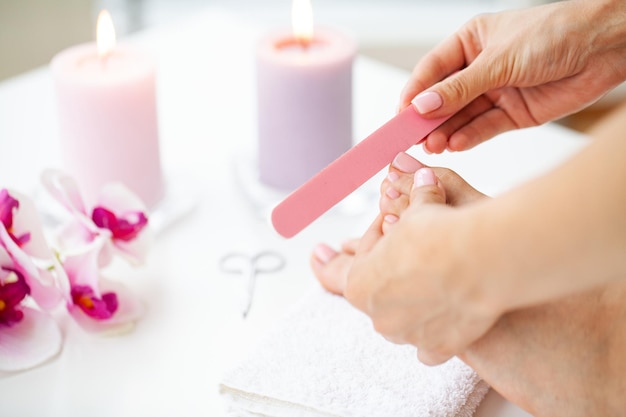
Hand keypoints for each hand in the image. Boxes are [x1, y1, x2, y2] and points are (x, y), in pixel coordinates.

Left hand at [325, 153, 498, 364]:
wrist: (482, 260)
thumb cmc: (440, 233)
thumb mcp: (417, 209)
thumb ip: (408, 198)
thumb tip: (412, 174)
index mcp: (359, 282)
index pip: (347, 263)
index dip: (351, 245)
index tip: (339, 244)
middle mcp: (378, 315)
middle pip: (379, 289)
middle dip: (390, 267)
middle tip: (411, 245)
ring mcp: (407, 335)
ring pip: (402, 318)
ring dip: (411, 298)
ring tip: (433, 274)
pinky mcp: (437, 348)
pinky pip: (428, 345)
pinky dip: (434, 331)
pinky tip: (442, 315)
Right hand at [399, 0, 625, 153]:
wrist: (605, 48)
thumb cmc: (556, 33)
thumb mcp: (499, 59)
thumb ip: (460, 88)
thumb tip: (424, 105)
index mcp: (471, 42)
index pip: (431, 71)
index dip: (414, 94)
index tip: (399, 115)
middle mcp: (480, 69)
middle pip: (444, 98)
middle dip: (427, 118)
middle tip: (411, 138)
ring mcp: (496, 92)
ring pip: (461, 116)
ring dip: (446, 132)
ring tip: (432, 145)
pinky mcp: (513, 114)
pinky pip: (484, 128)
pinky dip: (469, 138)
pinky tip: (454, 144)